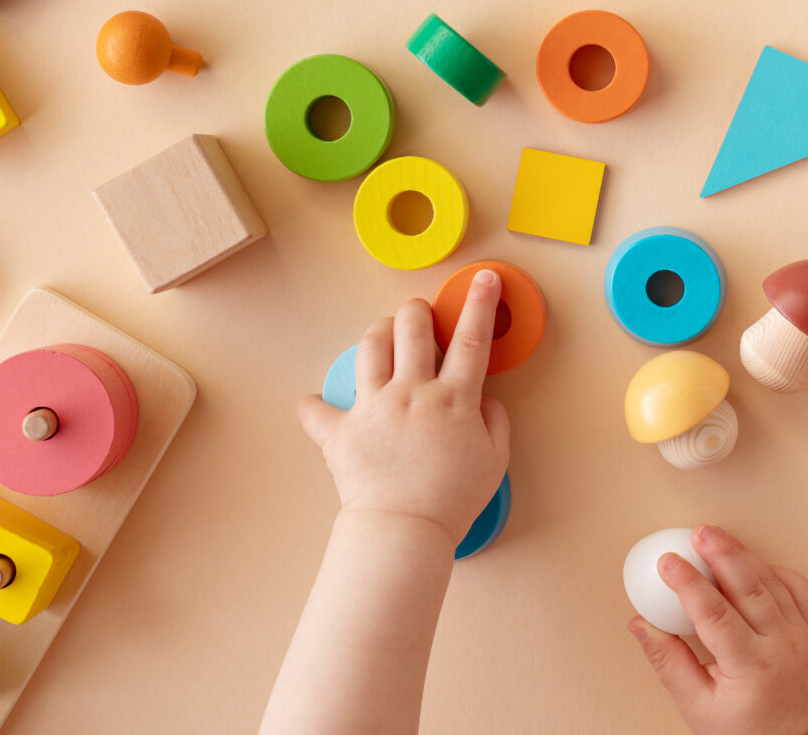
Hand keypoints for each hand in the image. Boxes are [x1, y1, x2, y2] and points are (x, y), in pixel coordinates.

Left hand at [297, 270, 510, 543]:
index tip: (485, 279)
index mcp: (454, 399)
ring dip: (379, 332)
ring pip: (371, 347)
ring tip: (384, 335)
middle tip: (420, 314)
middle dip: (417, 311)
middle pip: (413, 328)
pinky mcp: (341, 431)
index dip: (481, 304)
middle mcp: (412, 392)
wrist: (405, 529)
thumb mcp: (494, 461)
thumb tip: (484, 400)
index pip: (472, 339)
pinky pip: (317, 411)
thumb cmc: (452, 500)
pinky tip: (313, 404)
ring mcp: (374, 408)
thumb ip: (494, 422)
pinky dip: (313, 407)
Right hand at [629, 526, 807, 734]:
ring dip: (744, 555)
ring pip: (772, 583)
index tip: (668, 562)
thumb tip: (641, 624)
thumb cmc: (743, 732)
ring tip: (717, 538)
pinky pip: (799, 590)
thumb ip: (667, 662)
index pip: (715, 614)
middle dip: (721, 554)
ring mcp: (800, 637)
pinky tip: (756, 562)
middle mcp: (781, 647)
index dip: (689, 584)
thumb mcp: (696, 705)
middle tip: (697, 533)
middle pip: (749, 588)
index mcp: (751, 668)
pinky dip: (777, 571)